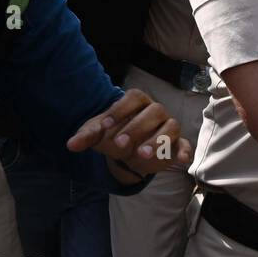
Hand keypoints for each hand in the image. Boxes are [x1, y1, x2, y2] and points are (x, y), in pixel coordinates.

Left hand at [67, 89, 192, 180]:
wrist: (126, 152)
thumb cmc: (113, 135)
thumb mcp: (97, 135)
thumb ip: (87, 136)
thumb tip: (71, 145)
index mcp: (138, 103)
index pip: (135, 97)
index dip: (121, 109)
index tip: (105, 126)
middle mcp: (156, 112)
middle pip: (155, 110)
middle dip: (136, 127)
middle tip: (119, 144)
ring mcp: (169, 127)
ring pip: (171, 126)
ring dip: (157, 140)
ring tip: (141, 154)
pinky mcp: (177, 144)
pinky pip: (186, 144)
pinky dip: (185, 150)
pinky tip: (181, 159)